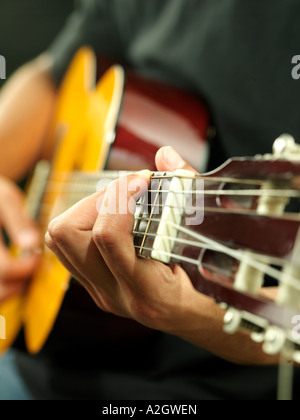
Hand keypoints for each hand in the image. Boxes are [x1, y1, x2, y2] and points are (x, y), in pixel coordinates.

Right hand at [0, 176, 40, 300]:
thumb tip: (32, 245)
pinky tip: (12, 272)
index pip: (5, 269)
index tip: (37, 257)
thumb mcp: (5, 198)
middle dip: (20, 282)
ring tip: (22, 271)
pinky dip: (4, 287)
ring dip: (11, 288)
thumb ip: (19, 222)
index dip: (27, 268)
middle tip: (32, 267)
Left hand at [45, 147, 275, 363]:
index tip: (143, 179)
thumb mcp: (210, 245)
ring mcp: (101, 292)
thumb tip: (165, 155)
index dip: (120, 197)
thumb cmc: (212, 287)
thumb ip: (188, 193)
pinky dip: (87, 220)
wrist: (201, 319)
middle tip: (129, 190)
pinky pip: (68, 247)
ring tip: (121, 200)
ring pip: (60, 240)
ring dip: (89, 209)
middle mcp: (116, 294)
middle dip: (98, 200)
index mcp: (149, 291)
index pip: (108, 239)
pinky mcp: (95, 285)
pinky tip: (116, 215)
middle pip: (68, 235)